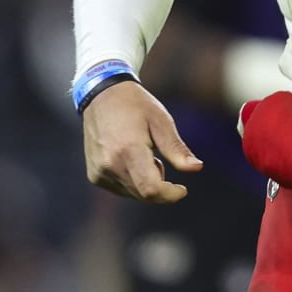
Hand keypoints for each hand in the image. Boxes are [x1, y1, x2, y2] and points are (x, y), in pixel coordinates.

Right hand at [81, 80, 203, 203]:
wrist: (102, 97)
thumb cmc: (136, 106)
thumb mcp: (162, 122)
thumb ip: (177, 149)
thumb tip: (197, 168)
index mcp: (128, 150)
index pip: (150, 189)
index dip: (170, 195)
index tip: (183, 190)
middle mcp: (110, 165)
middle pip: (143, 194)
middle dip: (160, 186)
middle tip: (159, 157)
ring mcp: (99, 172)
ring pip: (133, 193)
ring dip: (147, 182)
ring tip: (143, 152)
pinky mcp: (94, 175)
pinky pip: (121, 189)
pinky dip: (134, 181)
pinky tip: (131, 157)